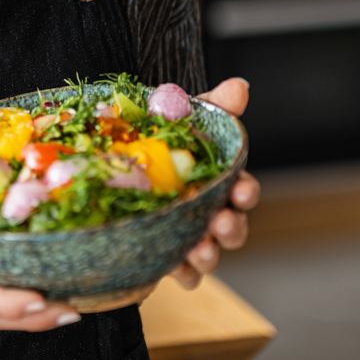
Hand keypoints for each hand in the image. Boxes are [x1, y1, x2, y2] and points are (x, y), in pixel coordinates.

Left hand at [170, 78, 259, 289]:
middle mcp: (207, 210)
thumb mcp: (183, 114)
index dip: (246, 191)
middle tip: (221, 223)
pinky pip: (180, 271)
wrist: (113, 153)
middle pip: (233, 226)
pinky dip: (182, 272)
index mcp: (217, 179)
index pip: (243, 188)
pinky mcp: (164, 252)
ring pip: (209, 252)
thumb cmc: (158, 135)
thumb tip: (240, 86)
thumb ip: (214, 104)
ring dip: (210, 254)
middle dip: (233, 228)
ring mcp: (187, 232)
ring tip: (200, 250)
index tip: (241, 189)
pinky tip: (175, 267)